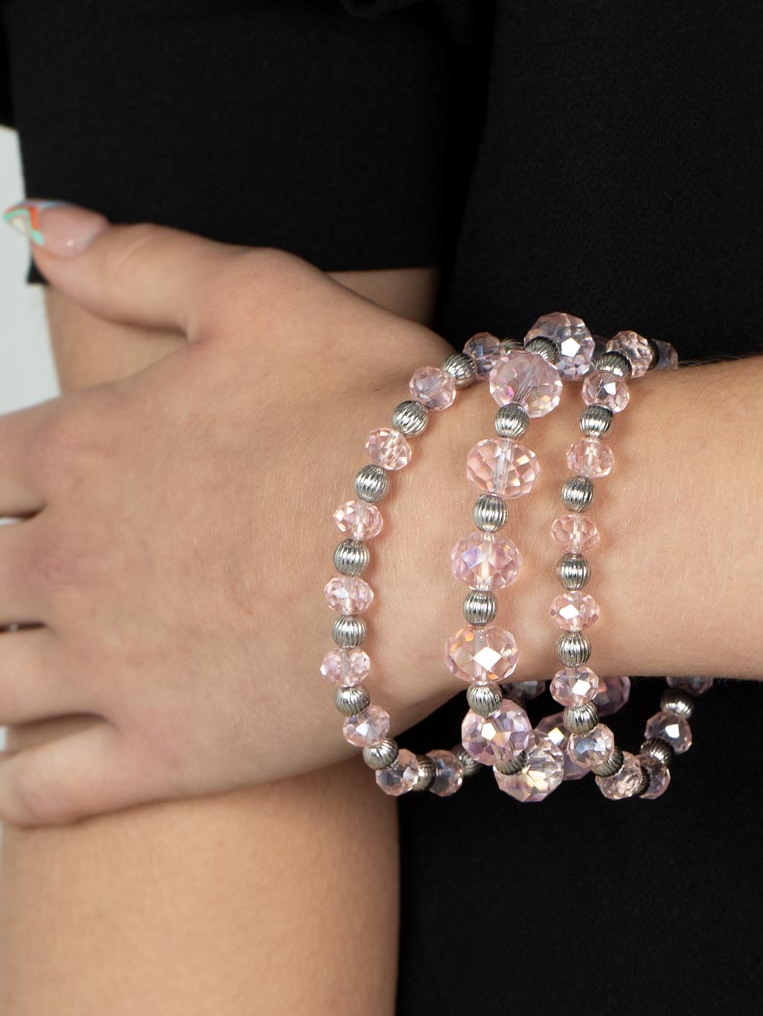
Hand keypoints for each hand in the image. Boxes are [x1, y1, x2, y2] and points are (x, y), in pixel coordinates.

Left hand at [0, 207, 466, 822]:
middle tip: (14, 594)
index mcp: (82, 449)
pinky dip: (16, 787)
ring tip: (13, 674)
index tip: (16, 505)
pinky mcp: (164, 755)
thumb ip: (137, 263)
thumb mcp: (257, 294)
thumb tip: (40, 225)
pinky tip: (23, 776)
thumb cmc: (379, 414)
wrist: (464, 537)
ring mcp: (109, 667)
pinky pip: (42, 790)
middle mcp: (72, 559)